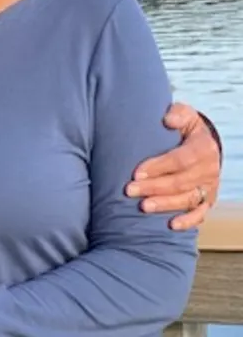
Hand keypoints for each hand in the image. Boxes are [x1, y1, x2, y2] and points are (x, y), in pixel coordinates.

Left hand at [126, 101, 221, 229]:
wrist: (202, 142)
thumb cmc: (185, 127)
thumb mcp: (183, 114)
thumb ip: (177, 114)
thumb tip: (168, 120)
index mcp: (203, 148)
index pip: (180, 160)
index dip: (158, 167)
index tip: (136, 172)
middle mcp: (209, 169)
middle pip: (180, 182)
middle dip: (153, 187)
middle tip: (130, 190)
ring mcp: (209, 186)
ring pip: (187, 199)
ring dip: (165, 204)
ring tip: (143, 207)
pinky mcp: (207, 199)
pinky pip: (200, 213)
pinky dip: (188, 221)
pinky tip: (171, 226)